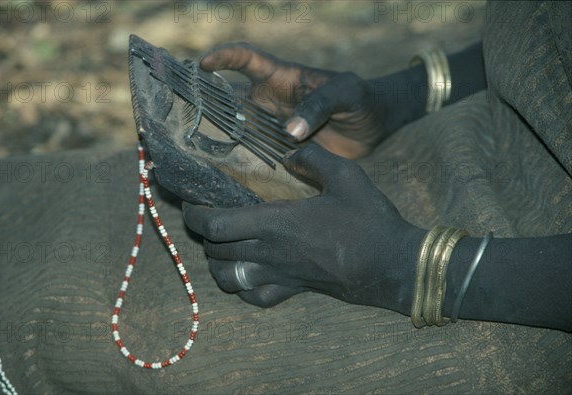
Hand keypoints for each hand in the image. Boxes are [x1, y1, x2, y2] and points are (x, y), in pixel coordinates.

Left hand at [183, 144, 423, 309]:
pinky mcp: (293, 291)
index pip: (216, 225)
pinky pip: (254, 297)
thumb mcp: (346, 175)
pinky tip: (247, 274)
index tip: (191, 203)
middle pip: (215, 250)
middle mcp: (270, 252)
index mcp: (276, 222)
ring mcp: (280, 275)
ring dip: (216, 262)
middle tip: (205, 217)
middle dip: (202, 234)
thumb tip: (290, 152)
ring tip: (221, 245)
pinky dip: (242, 288)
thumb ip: (313, 158)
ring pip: (227, 278)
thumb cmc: (369, 220)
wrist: (392, 264)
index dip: (195, 215)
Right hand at [200, 43, 388, 157]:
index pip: (247, 60)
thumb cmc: (361, 99)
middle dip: (205, 99)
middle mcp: (270, 101)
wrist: (374, 126)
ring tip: (191, 146)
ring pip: (238, 128)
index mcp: (282, 78)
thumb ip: (320, 105)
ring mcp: (273, 127)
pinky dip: (241, 161)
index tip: (203, 65)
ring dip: (218, 135)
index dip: (224, 58)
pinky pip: (257, 154)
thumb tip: (290, 131)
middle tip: (179, 109)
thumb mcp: (346, 93)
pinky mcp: (282, 150)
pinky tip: (225, 172)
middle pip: (231, 97)